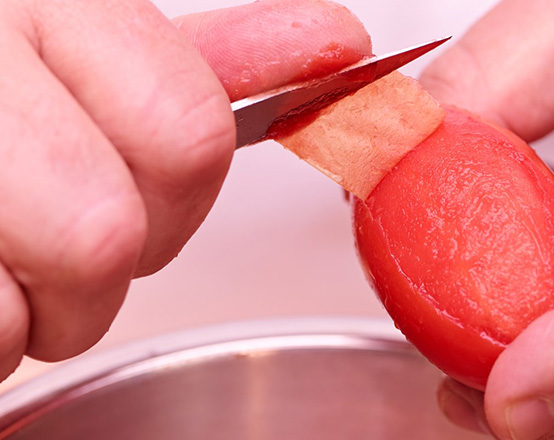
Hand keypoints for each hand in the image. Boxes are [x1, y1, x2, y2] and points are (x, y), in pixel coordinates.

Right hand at [0, 0, 369, 380]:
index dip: (178, 196)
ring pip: (39, 303)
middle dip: (101, 269)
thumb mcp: (87, 52)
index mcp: (44, 6)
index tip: (138, 194)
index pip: (189, 133)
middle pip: (115, 231)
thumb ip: (211, 58)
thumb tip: (338, 43)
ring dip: (27, 311)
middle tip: (48, 240)